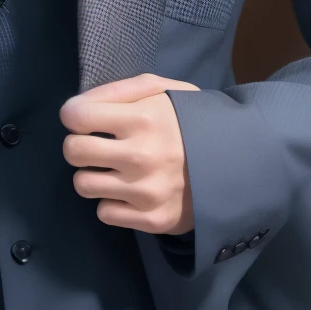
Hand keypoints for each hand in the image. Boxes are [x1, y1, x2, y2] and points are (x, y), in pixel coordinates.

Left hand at [59, 74, 198, 234]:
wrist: (237, 163)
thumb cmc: (191, 122)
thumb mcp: (165, 90)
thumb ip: (121, 90)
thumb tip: (77, 107)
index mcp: (143, 118)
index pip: (75, 116)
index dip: (76, 115)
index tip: (87, 120)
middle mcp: (141, 156)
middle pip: (73, 151)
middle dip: (79, 145)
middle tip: (98, 146)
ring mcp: (145, 191)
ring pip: (83, 184)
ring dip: (94, 175)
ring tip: (115, 169)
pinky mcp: (151, 219)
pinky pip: (104, 212)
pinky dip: (113, 202)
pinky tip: (130, 191)